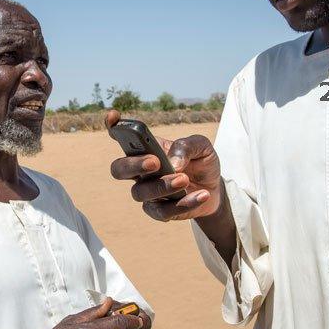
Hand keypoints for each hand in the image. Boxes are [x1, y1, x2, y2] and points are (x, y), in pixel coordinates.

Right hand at [107, 110, 221, 221]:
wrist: (214, 188)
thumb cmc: (201, 162)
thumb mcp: (201, 147)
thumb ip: (186, 146)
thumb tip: (173, 162)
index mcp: (146, 149)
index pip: (122, 137)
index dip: (113, 126)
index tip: (113, 116)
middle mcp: (140, 171)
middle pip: (119, 169)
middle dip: (133, 165)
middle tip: (155, 162)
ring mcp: (147, 193)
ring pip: (140, 193)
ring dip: (162, 186)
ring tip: (184, 179)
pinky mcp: (159, 211)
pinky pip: (164, 212)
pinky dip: (184, 203)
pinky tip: (202, 195)